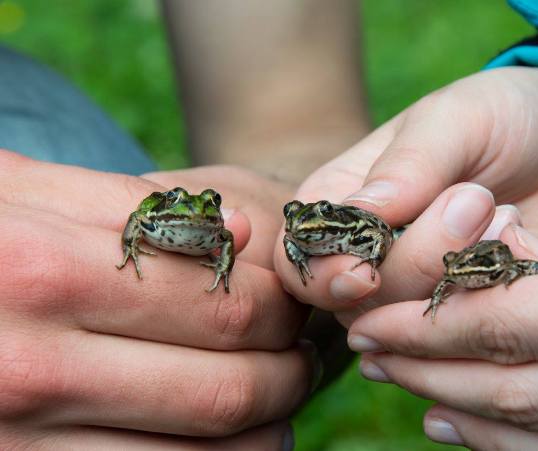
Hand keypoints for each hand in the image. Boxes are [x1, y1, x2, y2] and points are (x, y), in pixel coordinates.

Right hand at [0, 150, 311, 448]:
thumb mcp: (26, 193)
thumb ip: (134, 209)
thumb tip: (248, 237)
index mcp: (41, 271)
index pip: (225, 302)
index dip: (279, 307)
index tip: (288, 304)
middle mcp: (32, 368)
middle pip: (230, 386)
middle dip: (288, 369)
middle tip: (297, 351)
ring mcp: (23, 442)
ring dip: (269, 426)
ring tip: (275, 394)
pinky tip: (228, 437)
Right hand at [274, 67, 537, 318]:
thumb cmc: (500, 117)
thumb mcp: (453, 119)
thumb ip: (406, 165)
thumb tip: (359, 213)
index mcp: (341, 204)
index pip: (299, 261)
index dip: (323, 276)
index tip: (367, 269)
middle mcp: (369, 256)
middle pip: (360, 301)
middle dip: (418, 258)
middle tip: (475, 198)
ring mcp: (420, 291)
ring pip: (411, 324)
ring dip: (460, 271)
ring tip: (503, 211)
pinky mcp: (470, 313)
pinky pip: (469, 333)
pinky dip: (495, 294)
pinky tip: (523, 244)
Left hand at [349, 225, 537, 449]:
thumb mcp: (494, 128)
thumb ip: (478, 217)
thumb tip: (424, 273)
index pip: (519, 325)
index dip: (434, 334)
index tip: (370, 329)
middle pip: (530, 390)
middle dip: (435, 375)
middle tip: (374, 357)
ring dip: (471, 416)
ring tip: (409, 391)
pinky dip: (519, 441)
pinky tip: (461, 422)